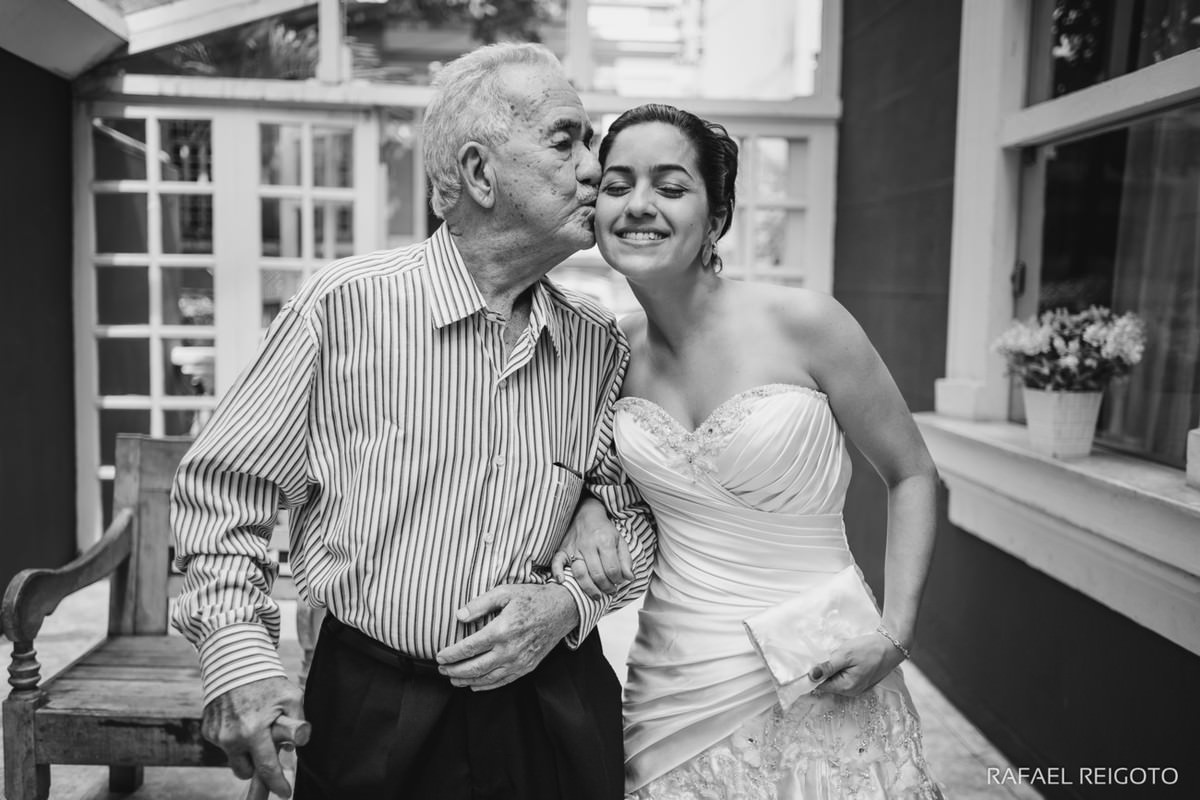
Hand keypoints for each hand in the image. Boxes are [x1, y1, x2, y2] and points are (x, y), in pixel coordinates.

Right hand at [202, 676, 306, 797]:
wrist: (234, 661)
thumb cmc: (267, 680)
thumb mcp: (291, 697)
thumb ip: (297, 724)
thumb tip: (297, 746)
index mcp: (253, 731)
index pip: (267, 769)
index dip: (278, 784)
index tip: (285, 793)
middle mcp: (231, 737)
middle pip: (246, 772)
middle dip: (258, 765)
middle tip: (267, 749)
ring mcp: (217, 735)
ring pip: (235, 759)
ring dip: (246, 752)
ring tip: (255, 728)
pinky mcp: (208, 730)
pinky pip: (225, 745)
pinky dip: (234, 738)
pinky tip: (241, 718)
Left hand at [435, 583, 578, 690]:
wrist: (562, 610)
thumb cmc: (533, 598)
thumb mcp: (505, 592)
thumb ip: (480, 604)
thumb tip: (459, 615)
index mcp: (502, 630)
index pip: (469, 648)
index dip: (451, 654)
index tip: (439, 656)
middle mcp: (509, 650)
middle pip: (474, 668)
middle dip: (454, 671)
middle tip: (442, 669)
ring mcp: (519, 661)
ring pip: (486, 678)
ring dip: (466, 681)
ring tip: (453, 679)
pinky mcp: (527, 667)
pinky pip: (502, 682)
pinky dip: (485, 686)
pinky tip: (474, 685)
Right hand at [550, 498, 631, 597]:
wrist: (586, 513)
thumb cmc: (604, 530)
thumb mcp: (620, 541)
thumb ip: (626, 560)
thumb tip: (629, 578)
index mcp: (605, 541)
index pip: (612, 569)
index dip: (618, 580)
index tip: (619, 582)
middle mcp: (588, 545)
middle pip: (597, 574)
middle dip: (606, 587)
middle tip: (610, 591)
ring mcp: (574, 548)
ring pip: (580, 573)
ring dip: (589, 588)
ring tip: (597, 596)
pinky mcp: (562, 549)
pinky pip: (557, 562)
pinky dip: (557, 572)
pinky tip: (562, 581)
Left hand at [808, 631, 906, 697]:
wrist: (891, 646)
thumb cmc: (869, 649)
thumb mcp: (845, 654)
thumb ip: (828, 666)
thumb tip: (810, 676)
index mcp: (846, 687)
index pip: (820, 686)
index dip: (812, 675)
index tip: (809, 661)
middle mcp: (850, 692)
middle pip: (827, 684)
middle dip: (823, 670)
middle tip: (826, 655)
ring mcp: (856, 688)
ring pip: (834, 680)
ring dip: (832, 669)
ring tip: (837, 655)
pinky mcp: (859, 681)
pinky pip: (843, 677)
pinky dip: (840, 668)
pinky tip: (844, 659)